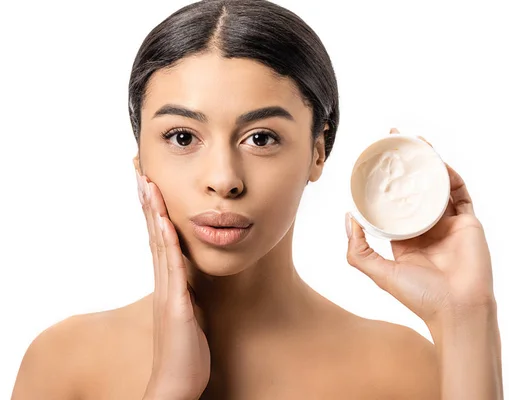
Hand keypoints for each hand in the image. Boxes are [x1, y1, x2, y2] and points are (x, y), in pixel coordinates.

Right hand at [136, 170, 210, 399]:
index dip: (154, 212)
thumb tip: (195, 277)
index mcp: (169, 283)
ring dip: (152, 213)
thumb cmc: (186, 353)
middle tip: (140, 171)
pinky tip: (163, 221)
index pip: (160, 239)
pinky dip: (165, 242)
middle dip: (147, 202)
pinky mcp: (174, 305)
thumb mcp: (191, 314)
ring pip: (158, 244)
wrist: (178, 384)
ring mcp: (167, 292)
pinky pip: (170, 267)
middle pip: (153, 234)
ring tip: (147, 183)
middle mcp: (163, 282)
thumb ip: (189, 293)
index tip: (151, 184)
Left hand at [345, 130, 494, 327]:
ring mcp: (448, 224)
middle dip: (406, 165)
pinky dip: (451, 176)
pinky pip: (460, 193)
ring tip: (417, 141)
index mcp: (406, 239)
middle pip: (415, 189)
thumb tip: (349, 217)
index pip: (393, 204)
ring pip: (438, 186)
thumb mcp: (378, 272)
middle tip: (395, 139)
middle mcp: (426, 228)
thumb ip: (358, 249)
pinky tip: (438, 162)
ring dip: (429, 163)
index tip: (373, 162)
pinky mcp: (468, 222)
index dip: (384, 183)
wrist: (458, 308)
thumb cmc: (420, 295)